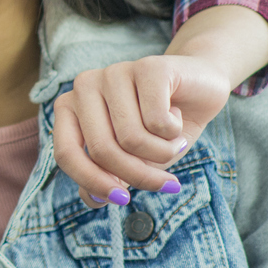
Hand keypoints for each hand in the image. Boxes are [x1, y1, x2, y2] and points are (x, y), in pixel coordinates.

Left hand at [53, 4, 264, 202]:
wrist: (201, 86)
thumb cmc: (161, 125)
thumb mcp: (135, 157)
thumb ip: (110, 175)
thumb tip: (92, 200)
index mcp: (69, 106)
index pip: (66, 154)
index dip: (93, 182)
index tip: (123, 200)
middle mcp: (84, 85)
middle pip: (102, 150)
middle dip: (139, 176)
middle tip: (168, 184)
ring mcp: (114, 72)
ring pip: (132, 139)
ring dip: (163, 153)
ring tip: (173, 141)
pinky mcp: (148, 67)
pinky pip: (157, 121)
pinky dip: (174, 133)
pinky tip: (178, 116)